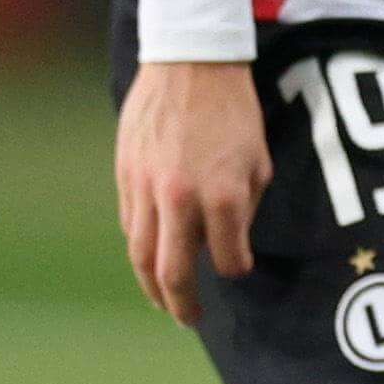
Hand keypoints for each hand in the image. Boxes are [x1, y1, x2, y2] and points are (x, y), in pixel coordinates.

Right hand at [115, 58, 270, 325]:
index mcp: (222, 197)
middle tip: (188, 319)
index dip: (235, 270)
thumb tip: (229, 243)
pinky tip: (151, 256)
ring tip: (163, 300)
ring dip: (152, 284)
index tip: (237, 269)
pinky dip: (141, 246)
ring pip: (141, 253)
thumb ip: (243, 209)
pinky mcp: (124, 175)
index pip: (228, 260)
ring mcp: (145, 189)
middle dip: (180, 304)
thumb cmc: (234, 112)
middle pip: (171, 272)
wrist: (190, 63)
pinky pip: (131, 224)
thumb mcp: (258, 162)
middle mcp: (179, 200)